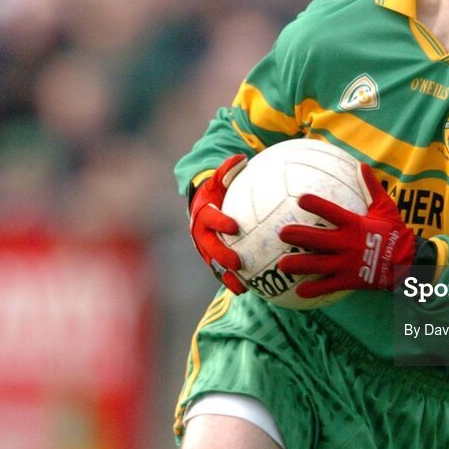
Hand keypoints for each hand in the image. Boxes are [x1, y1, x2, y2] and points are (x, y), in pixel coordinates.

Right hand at [189, 153, 248, 293]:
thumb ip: (228, 170)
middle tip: (237, 262)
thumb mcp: (220, 179)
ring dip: (226, 276)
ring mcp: (205, 247)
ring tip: (241, 286)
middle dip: (222, 255)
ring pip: (213, 264)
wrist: (203, 204)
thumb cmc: (216, 190)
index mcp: (203, 213)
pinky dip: (231, 281)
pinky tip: (247, 290)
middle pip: (209, 247)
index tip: (234, 226)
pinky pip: (221, 271)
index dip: (220, 222)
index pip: (210, 218)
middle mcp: (200, 233)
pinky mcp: (212, 258)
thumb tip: (241, 157)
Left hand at [278, 163, 416, 297]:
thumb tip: (362, 165)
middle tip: (282, 233)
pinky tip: (299, 291)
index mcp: (355, 225)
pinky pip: (329, 286)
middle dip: (300, 236)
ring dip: (300, 265)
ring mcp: (348, 264)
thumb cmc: (394, 231)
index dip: (317, 205)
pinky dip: (314, 290)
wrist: (408, 262)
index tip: (300, 199)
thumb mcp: (385, 207)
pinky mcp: (350, 280)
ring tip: (282, 264)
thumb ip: (372, 187)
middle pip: (319, 240)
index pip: (332, 212)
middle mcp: (348, 244)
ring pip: (319, 265)